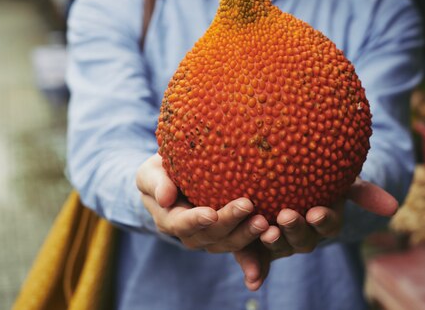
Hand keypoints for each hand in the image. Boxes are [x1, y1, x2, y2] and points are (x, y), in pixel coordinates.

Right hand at [136, 153, 268, 251]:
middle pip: (211, 236)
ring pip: (231, 243)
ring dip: (248, 236)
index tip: (211, 213)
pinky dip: (260, 253)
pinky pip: (246, 246)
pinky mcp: (233, 234)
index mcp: (171, 220)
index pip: (181, 224)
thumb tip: (165, 197)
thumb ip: (156, 182)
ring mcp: (214, 237)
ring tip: (266, 222)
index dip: (195, 221)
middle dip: (230, 223)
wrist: (177, 180)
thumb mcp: (151, 172)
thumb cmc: (162, 171)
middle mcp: (193, 234)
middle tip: (248, 206)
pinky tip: (274, 239)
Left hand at [233, 179, 398, 290]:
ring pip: (279, 247)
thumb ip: (363, 192)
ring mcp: (282, 241)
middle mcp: (305, 236)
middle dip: (295, 229)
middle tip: (286, 215)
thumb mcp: (341, 180)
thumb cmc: (319, 176)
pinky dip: (255, 269)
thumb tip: (393, 208)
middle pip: (302, 239)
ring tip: (266, 230)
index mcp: (324, 222)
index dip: (323, 220)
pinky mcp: (258, 244)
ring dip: (273, 243)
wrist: (285, 177)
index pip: (327, 224)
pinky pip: (257, 258)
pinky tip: (252, 280)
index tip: (316, 212)